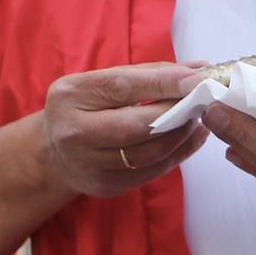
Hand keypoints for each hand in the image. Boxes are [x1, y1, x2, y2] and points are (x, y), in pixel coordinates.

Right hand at [42, 63, 207, 198]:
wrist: (53, 152)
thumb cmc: (86, 108)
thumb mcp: (104, 82)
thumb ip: (150, 74)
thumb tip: (199, 69)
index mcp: (71, 95)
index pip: (122, 87)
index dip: (164, 83)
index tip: (197, 78)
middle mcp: (74, 132)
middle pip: (136, 126)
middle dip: (176, 112)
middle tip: (202, 101)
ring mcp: (88, 163)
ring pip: (147, 154)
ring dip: (180, 136)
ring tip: (197, 119)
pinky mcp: (105, 186)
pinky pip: (150, 172)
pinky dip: (177, 155)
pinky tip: (191, 138)